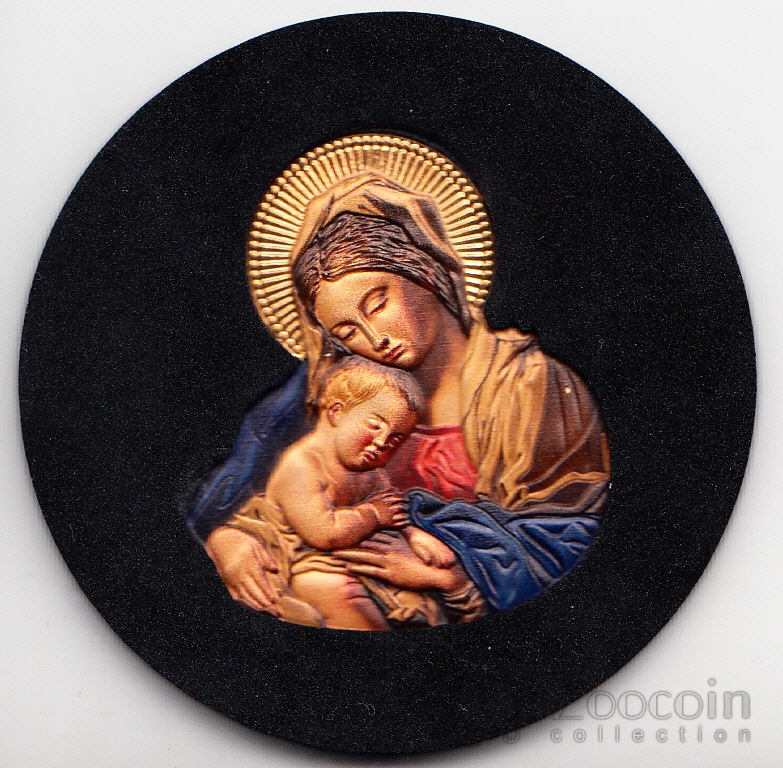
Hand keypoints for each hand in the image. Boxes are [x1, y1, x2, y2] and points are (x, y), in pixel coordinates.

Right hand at [205, 526, 280, 615]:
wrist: (220, 540)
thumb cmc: (241, 541)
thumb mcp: (256, 544)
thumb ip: (266, 557)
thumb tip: (275, 570)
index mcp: (248, 562)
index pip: (259, 580)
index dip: (267, 590)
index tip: (274, 599)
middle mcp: (239, 573)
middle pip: (253, 591)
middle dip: (265, 602)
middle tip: (276, 611)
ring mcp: (232, 579)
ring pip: (245, 595)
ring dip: (256, 604)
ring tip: (267, 610)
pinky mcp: (227, 582)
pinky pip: (237, 595)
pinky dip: (246, 602)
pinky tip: (254, 606)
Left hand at [334, 532, 467, 591]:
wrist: (439, 572)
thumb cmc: (429, 557)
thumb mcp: (417, 541)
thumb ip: (405, 534)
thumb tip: (397, 526)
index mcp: (396, 539)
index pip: (374, 533)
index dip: (358, 530)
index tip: (346, 529)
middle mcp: (391, 548)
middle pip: (365, 543)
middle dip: (348, 541)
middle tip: (333, 539)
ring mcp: (390, 561)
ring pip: (364, 555)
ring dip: (348, 554)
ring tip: (334, 553)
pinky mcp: (391, 574)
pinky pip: (371, 571)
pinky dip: (358, 568)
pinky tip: (347, 567)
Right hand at [366, 491, 407, 528]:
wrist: (363, 519)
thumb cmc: (369, 507)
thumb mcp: (376, 497)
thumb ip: (387, 492)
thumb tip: (396, 489)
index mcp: (387, 501)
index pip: (400, 497)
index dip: (403, 498)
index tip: (403, 500)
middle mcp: (389, 508)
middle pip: (402, 506)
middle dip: (404, 507)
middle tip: (405, 508)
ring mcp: (390, 517)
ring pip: (403, 515)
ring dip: (406, 515)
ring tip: (405, 515)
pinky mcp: (390, 525)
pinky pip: (402, 524)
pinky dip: (405, 523)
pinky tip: (406, 522)